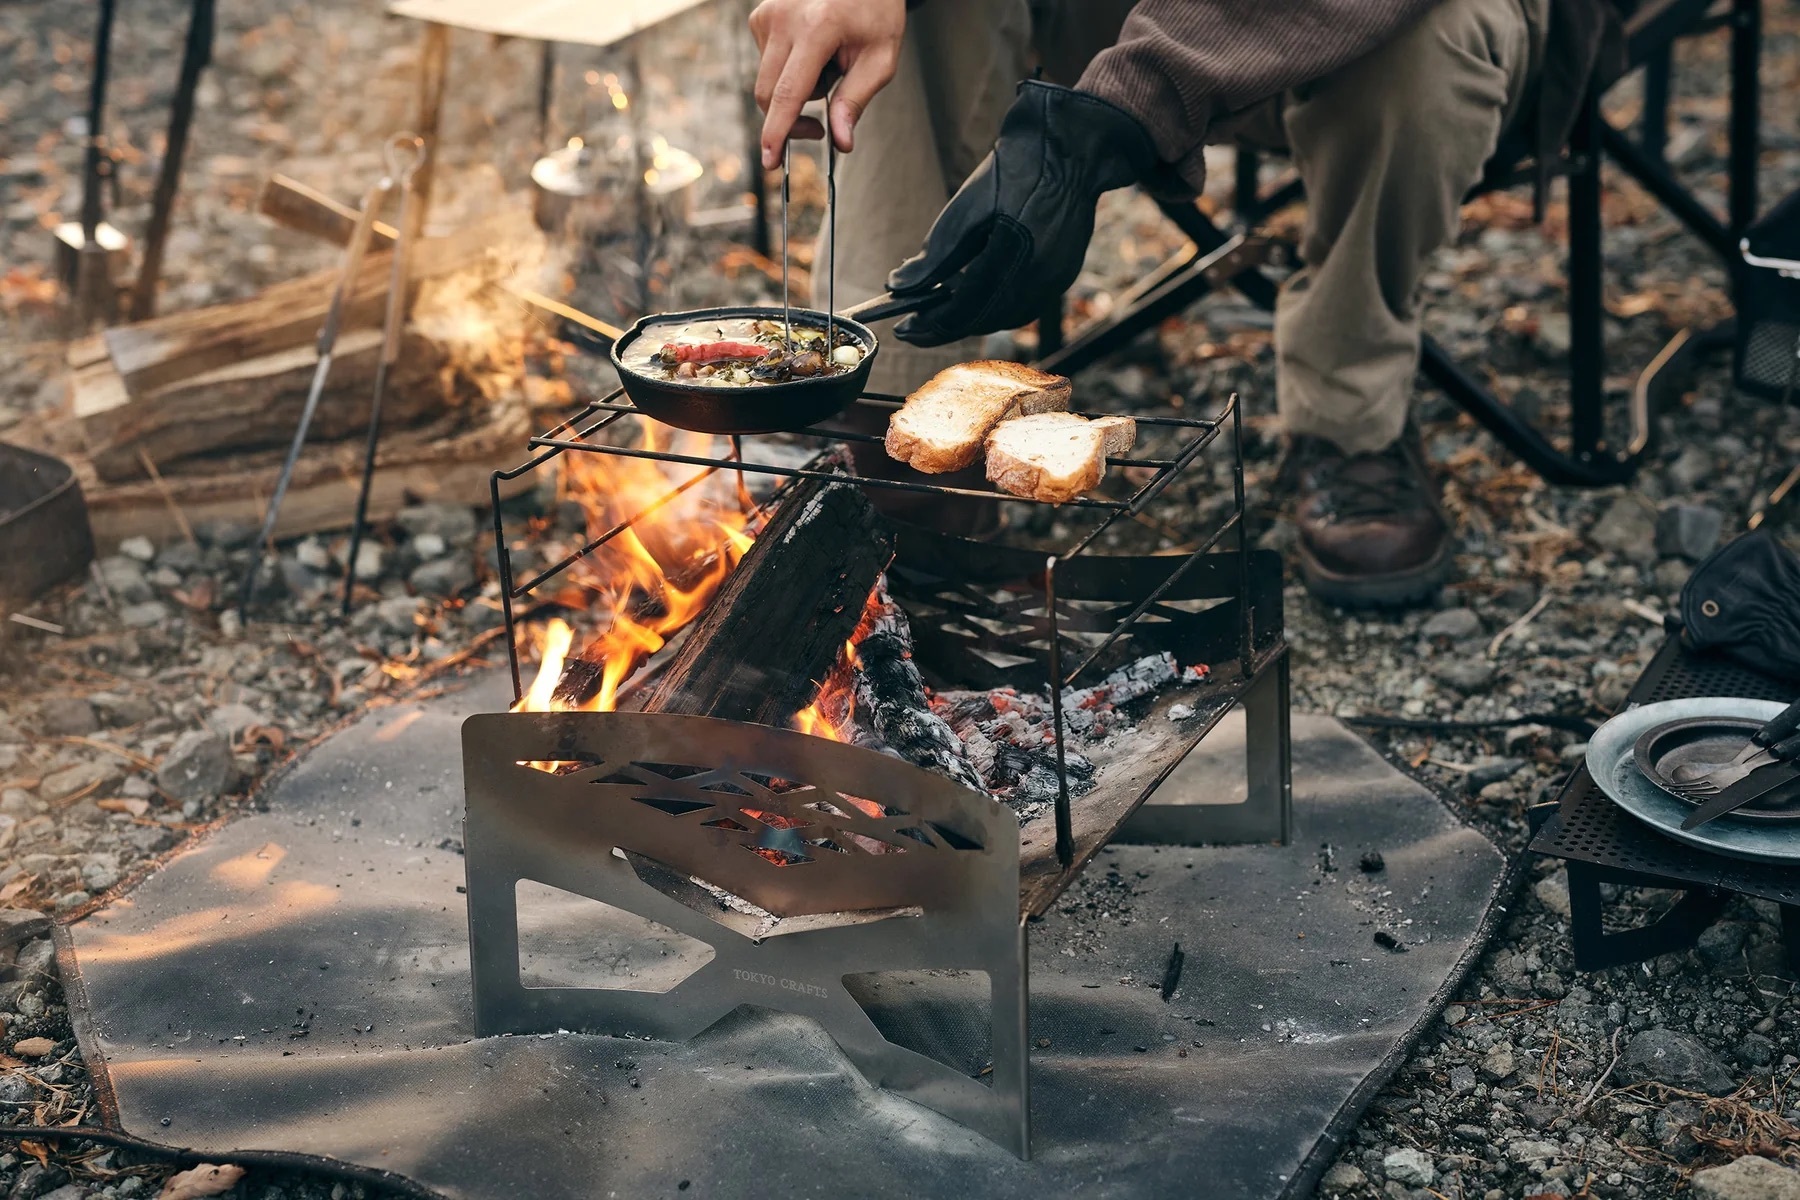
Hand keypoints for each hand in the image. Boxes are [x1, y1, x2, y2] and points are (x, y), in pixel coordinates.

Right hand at [750, 0, 905, 168]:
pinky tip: (812, 50)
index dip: (777, 132)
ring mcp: (767, 15)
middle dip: (791, 119)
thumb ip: (856, 101)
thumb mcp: (880, 58)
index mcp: (816, 28)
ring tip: (827, 65)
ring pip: (768, 82)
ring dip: (796, 89)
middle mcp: (783, 19)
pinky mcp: (759, 17)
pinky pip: (767, 63)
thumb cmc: (874, 10)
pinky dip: (789, 69)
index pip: (788, 93)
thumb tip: (841, 142)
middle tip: (822, 127)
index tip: (769, 160)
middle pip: (769, 94)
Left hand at [887, 81, 1154, 347]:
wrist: (1073, 146)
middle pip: (984, 320)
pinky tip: (975, 298)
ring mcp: (1056, 278)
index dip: (930, 324)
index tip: (902, 329)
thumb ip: (935, 255)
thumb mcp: (967, 205)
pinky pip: (1024, 306)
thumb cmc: (1017, 167)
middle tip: (913, 327)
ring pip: (1005, 318)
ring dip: (971, 320)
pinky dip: (995, 308)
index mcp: (1014, 254)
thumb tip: (899, 287)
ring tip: (939, 312)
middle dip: (946, 327)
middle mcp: (1040, 275)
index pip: (965, 308)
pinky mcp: (1064, 274)